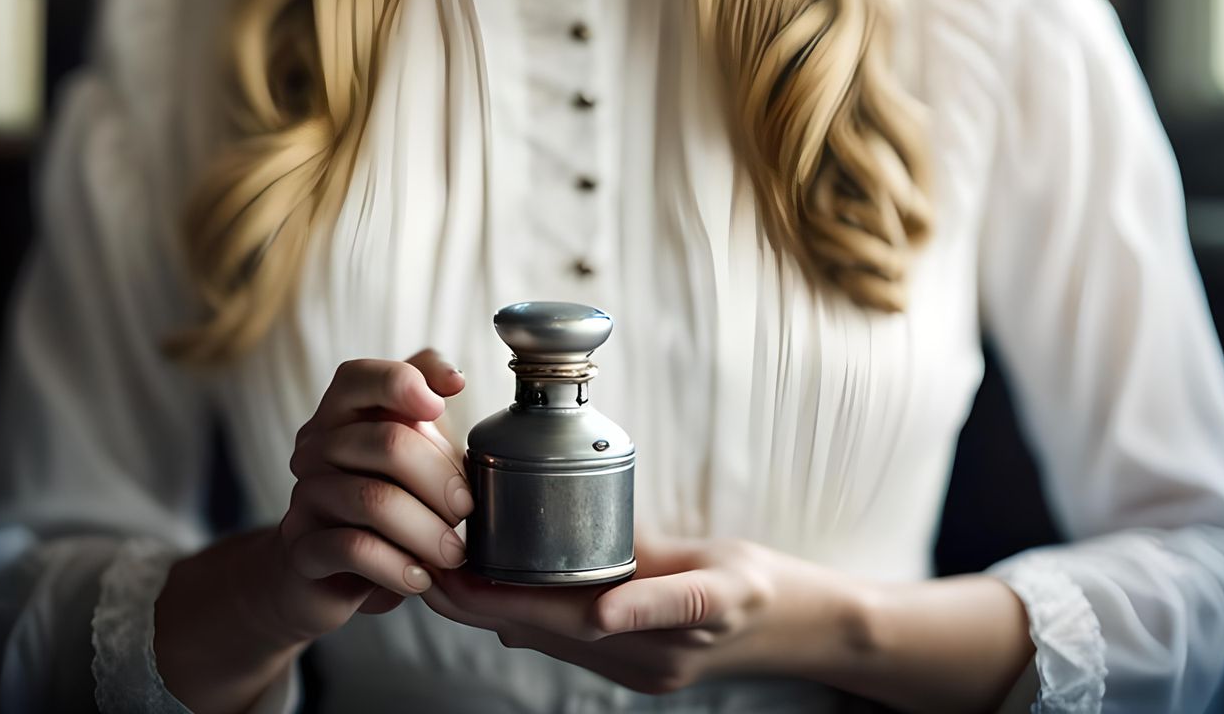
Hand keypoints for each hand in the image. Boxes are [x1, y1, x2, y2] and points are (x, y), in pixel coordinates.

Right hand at [259, 347, 475, 646]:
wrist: (325, 573)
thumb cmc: (382, 492)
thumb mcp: (410, 442)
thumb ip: (427, 399)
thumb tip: (454, 378)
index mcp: (342, 411)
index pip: (362, 376)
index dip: (403, 384)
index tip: (440, 406)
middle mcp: (316, 446)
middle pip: (387, 441)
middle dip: (440, 477)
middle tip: (465, 508)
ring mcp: (305, 496)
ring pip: (373, 499)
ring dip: (426, 530)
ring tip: (452, 552)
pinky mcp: (302, 548)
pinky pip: (354, 549)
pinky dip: (397, 565)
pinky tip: (420, 578)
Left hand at [417, 528, 846, 696]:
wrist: (797, 621)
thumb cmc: (757, 589)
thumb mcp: (714, 583)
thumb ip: (657, 597)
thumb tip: (602, 610)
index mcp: (639, 646)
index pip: (547, 620)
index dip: (492, 596)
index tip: (447, 571)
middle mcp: (625, 663)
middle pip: (533, 629)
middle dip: (477, 599)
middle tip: (426, 560)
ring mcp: (628, 664)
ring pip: (543, 635)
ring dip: (496, 604)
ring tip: (449, 563)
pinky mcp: (632, 653)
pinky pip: (568, 633)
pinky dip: (533, 608)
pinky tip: (508, 587)